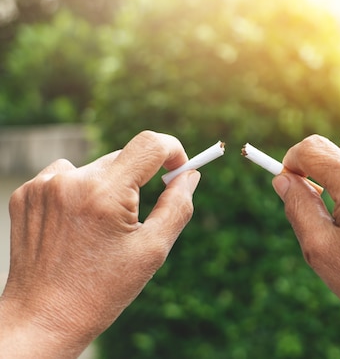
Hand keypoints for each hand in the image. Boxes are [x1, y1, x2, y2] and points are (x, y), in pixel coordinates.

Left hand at [0, 131, 199, 357]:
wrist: (43, 318)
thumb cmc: (103, 289)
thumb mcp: (152, 251)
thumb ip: (178, 206)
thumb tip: (190, 175)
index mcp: (105, 194)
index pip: (150, 144)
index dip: (173, 151)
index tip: (178, 169)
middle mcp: (71, 181)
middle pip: (124, 157)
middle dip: (139, 180)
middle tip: (137, 217)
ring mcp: (42, 186)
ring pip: (95, 168)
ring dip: (107, 187)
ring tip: (100, 229)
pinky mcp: (25, 194)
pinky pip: (66, 178)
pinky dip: (78, 193)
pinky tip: (76, 227)